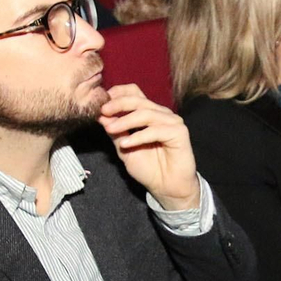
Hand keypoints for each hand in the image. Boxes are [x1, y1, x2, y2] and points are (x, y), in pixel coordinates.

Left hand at [98, 85, 200, 210]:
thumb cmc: (148, 169)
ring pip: (145, 113)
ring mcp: (172, 121)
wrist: (166, 187)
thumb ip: (115, 132)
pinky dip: (138, 137)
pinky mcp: (179, 132)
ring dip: (125, 121)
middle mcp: (161, 114)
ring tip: (110, 129)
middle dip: (118, 104)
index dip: (118, 93)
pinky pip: (155, 130)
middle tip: (103, 111)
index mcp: (148, 113)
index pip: (134, 92)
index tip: (101, 102)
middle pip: (139, 100)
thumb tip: (101, 116)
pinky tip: (126, 144)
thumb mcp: (124, 149)